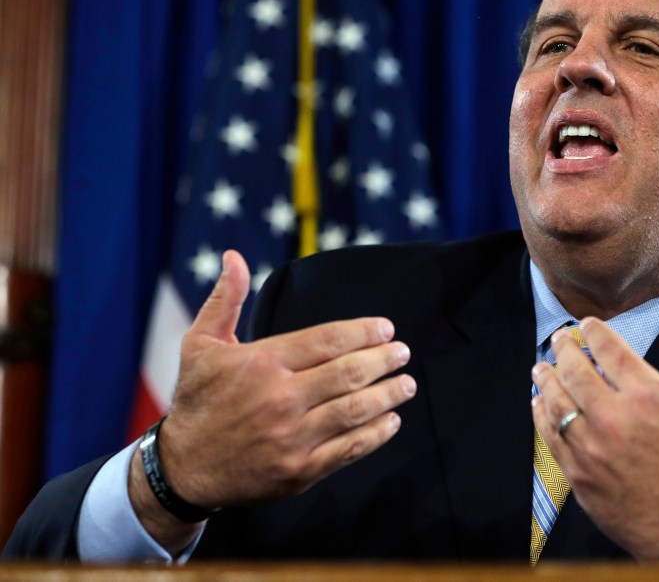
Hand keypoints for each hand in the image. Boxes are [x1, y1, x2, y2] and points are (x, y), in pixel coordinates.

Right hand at [129, 250, 415, 549]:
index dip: (364, 332)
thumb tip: (234, 256)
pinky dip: (376, 434)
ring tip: (407, 384)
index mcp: (263, 362)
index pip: (328, 339)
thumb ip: (226, 299)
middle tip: (403, 353)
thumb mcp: (200, 344)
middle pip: (349, 372)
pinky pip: (349, 449)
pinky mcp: (299, 471)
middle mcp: (280, 398)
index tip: (386, 329)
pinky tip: (391, 421)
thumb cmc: (196, 400)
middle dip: (384, 359)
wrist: (182, 469)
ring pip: (355, 409)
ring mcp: (291, 437)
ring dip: (389, 395)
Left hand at [530, 317, 658, 563]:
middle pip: (574, 369)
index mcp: (649, 397)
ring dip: (546, 378)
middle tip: (559, 339)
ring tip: (542, 367)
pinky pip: (550, 435)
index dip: (594, 331)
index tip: (587, 325)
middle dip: (564, 349)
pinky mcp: (578, 475)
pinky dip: (542, 414)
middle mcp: (613, 417)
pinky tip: (540, 404)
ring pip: (556, 401)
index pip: (609, 349)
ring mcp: (591, 447)